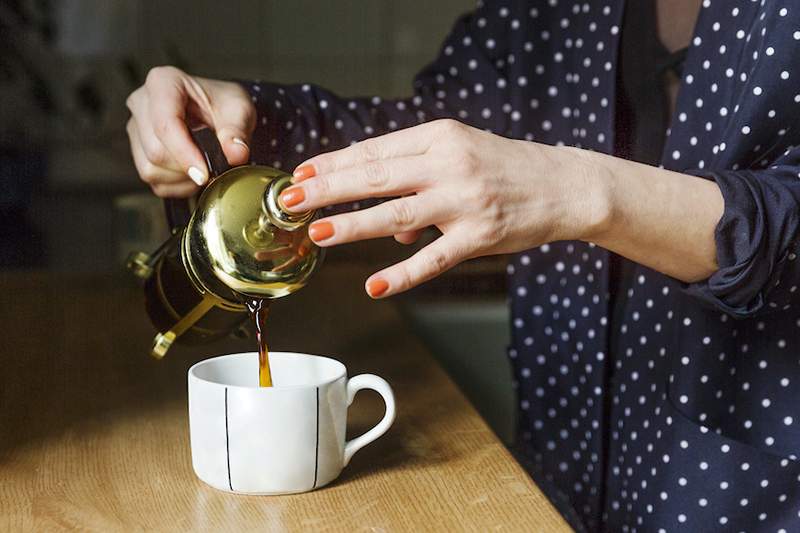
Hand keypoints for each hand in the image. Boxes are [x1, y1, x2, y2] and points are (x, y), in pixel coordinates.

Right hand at [125, 66, 255, 196]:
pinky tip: (194, 172)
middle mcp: (142, 104)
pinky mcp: (138, 153)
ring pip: (151, 169)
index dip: (184, 152)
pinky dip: (179, 186)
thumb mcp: (239, 110)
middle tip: (215, 164)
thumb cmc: (224, 104)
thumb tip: (236, 153)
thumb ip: (238, 131)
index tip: (205, 173)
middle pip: (156, 151)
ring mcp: (136, 130)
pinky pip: (155, 182)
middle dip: (189, 166)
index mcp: (163, 82)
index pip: (165, 123)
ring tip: (205, 164)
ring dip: (184, 178)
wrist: (219, 113)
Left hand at [279, 119, 608, 297]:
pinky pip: (434, 259)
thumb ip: (418, 181)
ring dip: (354, 224)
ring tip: (318, 232)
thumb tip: (386, 228)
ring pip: (398, 213)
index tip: (301, 174)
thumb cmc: (505, 168)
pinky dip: (403, 273)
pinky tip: (376, 285)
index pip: (375, 150)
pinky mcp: (479, 235)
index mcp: (439, 137)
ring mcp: (464, 201)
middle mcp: (449, 164)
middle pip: (376, 176)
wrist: (564, 185)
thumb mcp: (461, 155)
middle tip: (289, 198)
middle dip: (327, 188)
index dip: (334, 163)